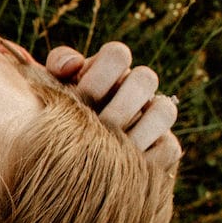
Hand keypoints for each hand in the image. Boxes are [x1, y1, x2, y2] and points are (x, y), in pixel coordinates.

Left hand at [45, 41, 181, 174]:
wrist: (63, 162)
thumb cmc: (57, 119)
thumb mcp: (51, 92)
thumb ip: (58, 66)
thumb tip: (72, 65)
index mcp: (109, 72)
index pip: (117, 54)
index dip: (102, 72)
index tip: (82, 95)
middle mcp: (135, 92)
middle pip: (145, 79)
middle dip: (121, 103)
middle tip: (101, 125)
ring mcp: (152, 119)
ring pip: (164, 111)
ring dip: (139, 129)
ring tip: (114, 148)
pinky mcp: (163, 149)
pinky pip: (170, 147)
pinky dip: (149, 158)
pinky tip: (124, 168)